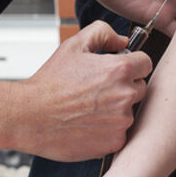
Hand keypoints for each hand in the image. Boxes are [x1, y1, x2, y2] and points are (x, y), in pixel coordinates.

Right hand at [12, 21, 150, 160]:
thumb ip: (103, 34)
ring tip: (90, 109)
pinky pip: (121, 133)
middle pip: (140, 88)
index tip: (120, 71)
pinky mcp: (114, 142)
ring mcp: (121, 121)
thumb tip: (123, 41)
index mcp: (119, 70)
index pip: (146, 64)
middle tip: (98, 92)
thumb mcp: (73, 46)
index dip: (132, 65)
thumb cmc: (50, 84)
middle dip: (124, 88)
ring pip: (130, 112)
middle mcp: (125, 95)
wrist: (30, 116)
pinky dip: (109, 131)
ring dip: (117, 111)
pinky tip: (89, 125)